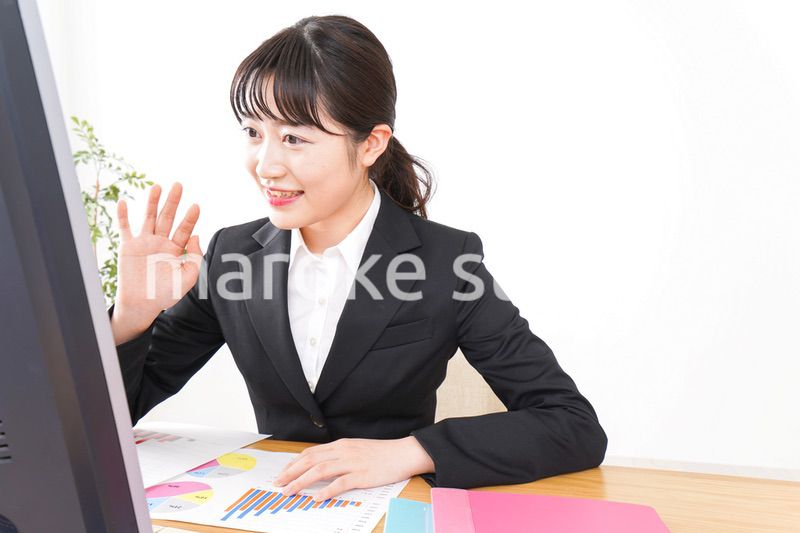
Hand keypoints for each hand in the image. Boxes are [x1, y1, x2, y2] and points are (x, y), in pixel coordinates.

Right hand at [111, 182, 201, 341]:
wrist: (142, 305)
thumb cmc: (165, 294)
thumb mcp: (188, 278)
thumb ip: (195, 258)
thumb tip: (196, 236)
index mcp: (176, 250)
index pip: (185, 229)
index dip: (190, 218)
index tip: (196, 205)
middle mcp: (160, 243)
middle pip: (168, 218)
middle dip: (173, 202)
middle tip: (178, 185)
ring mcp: (144, 243)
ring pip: (149, 218)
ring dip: (152, 203)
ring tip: (157, 187)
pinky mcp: (128, 247)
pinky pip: (125, 228)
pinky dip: (123, 216)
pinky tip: (123, 202)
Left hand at [273, 437, 434, 500]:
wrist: (403, 453)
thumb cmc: (381, 453)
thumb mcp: (356, 449)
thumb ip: (338, 456)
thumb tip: (319, 465)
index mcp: (340, 445)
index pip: (311, 452)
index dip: (294, 463)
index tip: (283, 473)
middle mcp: (343, 451)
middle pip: (311, 460)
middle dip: (291, 472)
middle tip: (279, 483)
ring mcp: (352, 463)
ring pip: (320, 470)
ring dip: (302, 481)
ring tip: (290, 491)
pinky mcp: (362, 475)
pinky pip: (341, 483)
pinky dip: (327, 490)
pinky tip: (317, 498)